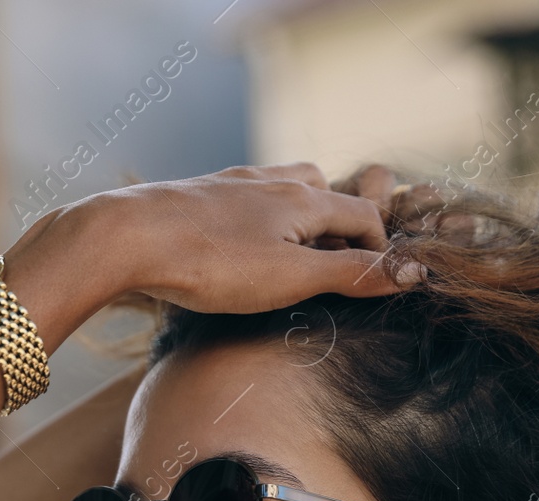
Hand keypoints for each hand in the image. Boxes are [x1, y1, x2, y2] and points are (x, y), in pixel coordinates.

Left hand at [55, 162, 427, 314]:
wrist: (127, 237)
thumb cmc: (211, 262)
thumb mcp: (292, 278)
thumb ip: (350, 275)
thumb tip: (411, 273)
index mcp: (303, 199)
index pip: (362, 215)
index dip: (379, 248)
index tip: (376, 280)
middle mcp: (271, 181)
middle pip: (324, 192)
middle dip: (340, 227)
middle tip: (335, 270)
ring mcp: (232, 184)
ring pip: (282, 190)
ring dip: (298, 219)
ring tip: (291, 258)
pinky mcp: (197, 196)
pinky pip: (243, 201)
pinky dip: (259, 220)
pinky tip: (237, 247)